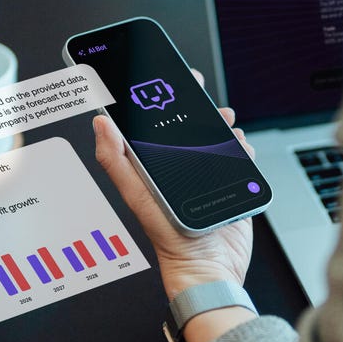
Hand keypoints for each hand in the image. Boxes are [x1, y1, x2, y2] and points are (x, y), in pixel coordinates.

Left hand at [93, 69, 255, 299]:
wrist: (209, 265)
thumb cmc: (169, 238)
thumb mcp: (136, 196)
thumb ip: (116, 161)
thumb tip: (101, 123)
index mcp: (155, 164)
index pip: (154, 122)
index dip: (157, 96)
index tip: (161, 75)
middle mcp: (181, 165)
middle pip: (189, 123)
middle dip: (196, 104)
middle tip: (198, 92)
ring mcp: (209, 172)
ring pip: (217, 134)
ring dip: (221, 123)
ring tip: (223, 122)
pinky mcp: (234, 180)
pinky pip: (240, 153)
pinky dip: (241, 145)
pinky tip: (238, 146)